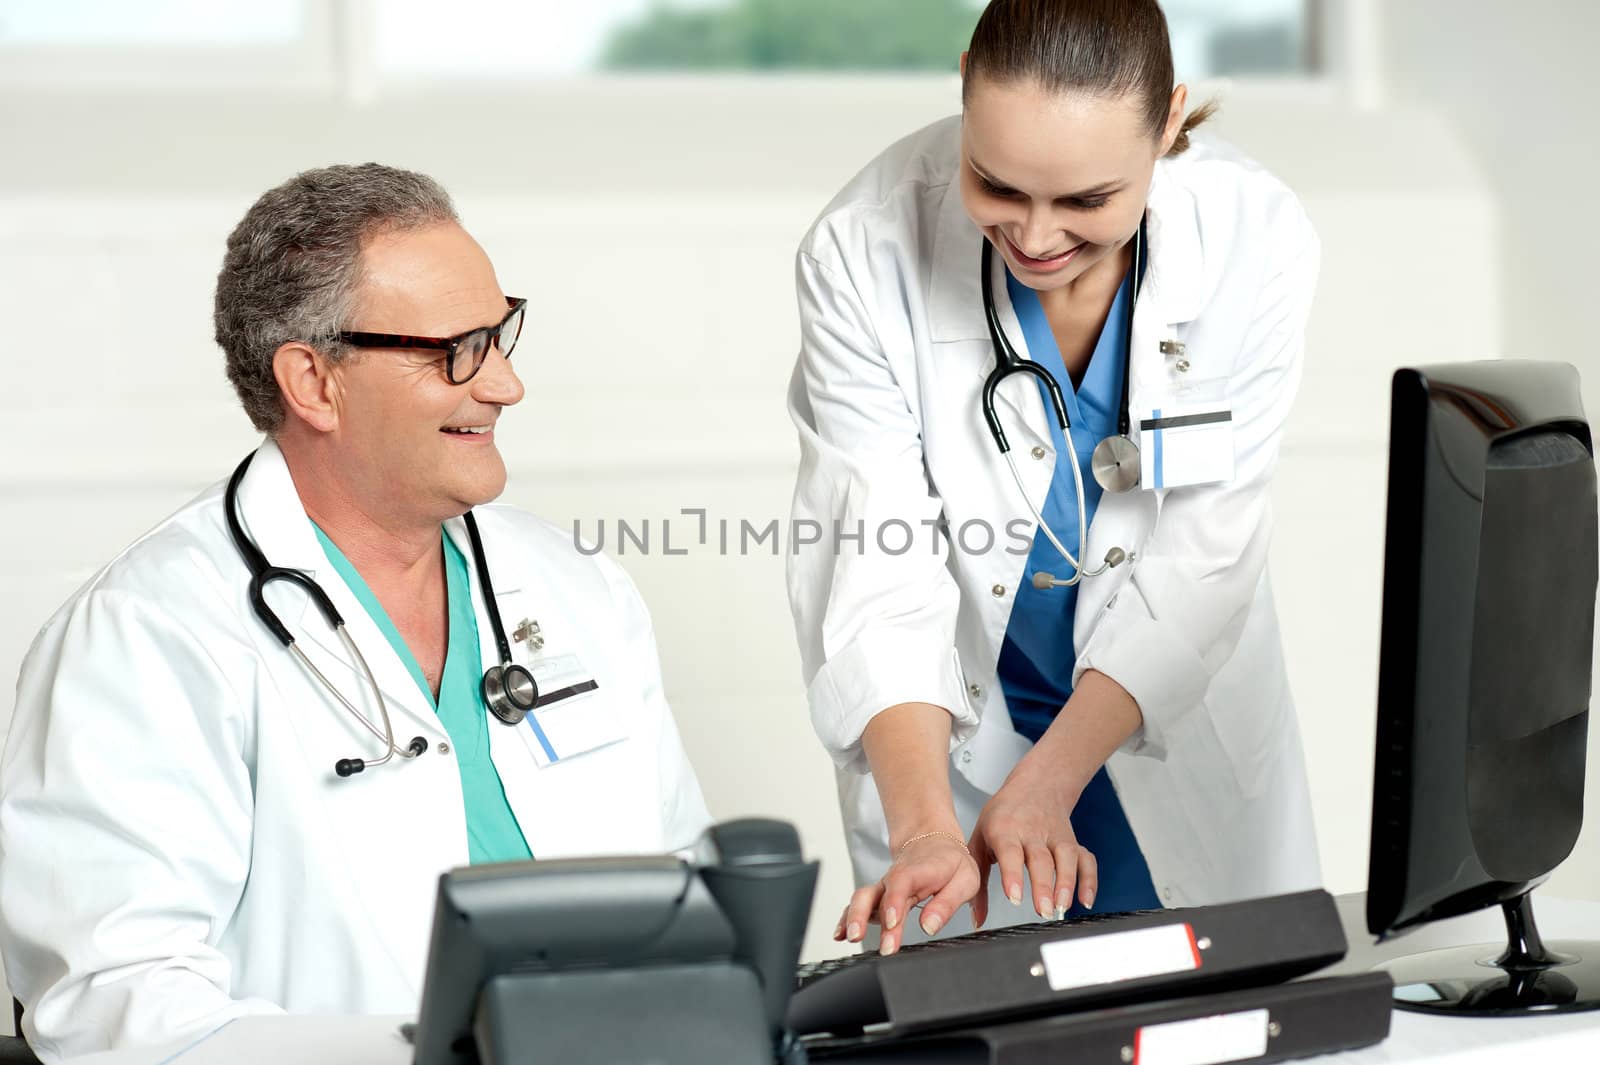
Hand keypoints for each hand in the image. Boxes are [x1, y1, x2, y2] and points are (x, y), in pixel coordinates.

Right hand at [833, 833, 979, 954]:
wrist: (934, 842)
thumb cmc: (951, 862)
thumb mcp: (964, 880)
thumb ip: (947, 904)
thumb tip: (929, 926)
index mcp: (917, 871)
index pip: (901, 884)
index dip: (894, 902)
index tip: (892, 923)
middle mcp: (895, 879)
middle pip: (873, 893)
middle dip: (863, 915)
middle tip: (860, 937)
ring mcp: (883, 887)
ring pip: (862, 898)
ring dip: (852, 917)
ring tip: (849, 937)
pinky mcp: (878, 896)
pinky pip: (859, 905)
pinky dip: (847, 918)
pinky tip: (840, 934)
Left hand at [967, 778, 1097, 928]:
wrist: (1035, 785)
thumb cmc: (1003, 816)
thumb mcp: (980, 841)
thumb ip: (979, 882)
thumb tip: (976, 920)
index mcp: (1004, 828)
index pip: (1010, 851)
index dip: (1012, 875)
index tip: (1015, 898)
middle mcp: (1032, 831)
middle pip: (1041, 859)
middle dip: (1043, 886)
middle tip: (1044, 911)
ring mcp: (1055, 835)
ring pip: (1066, 857)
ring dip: (1067, 883)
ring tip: (1062, 907)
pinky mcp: (1073, 841)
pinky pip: (1086, 859)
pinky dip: (1089, 879)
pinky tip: (1086, 899)